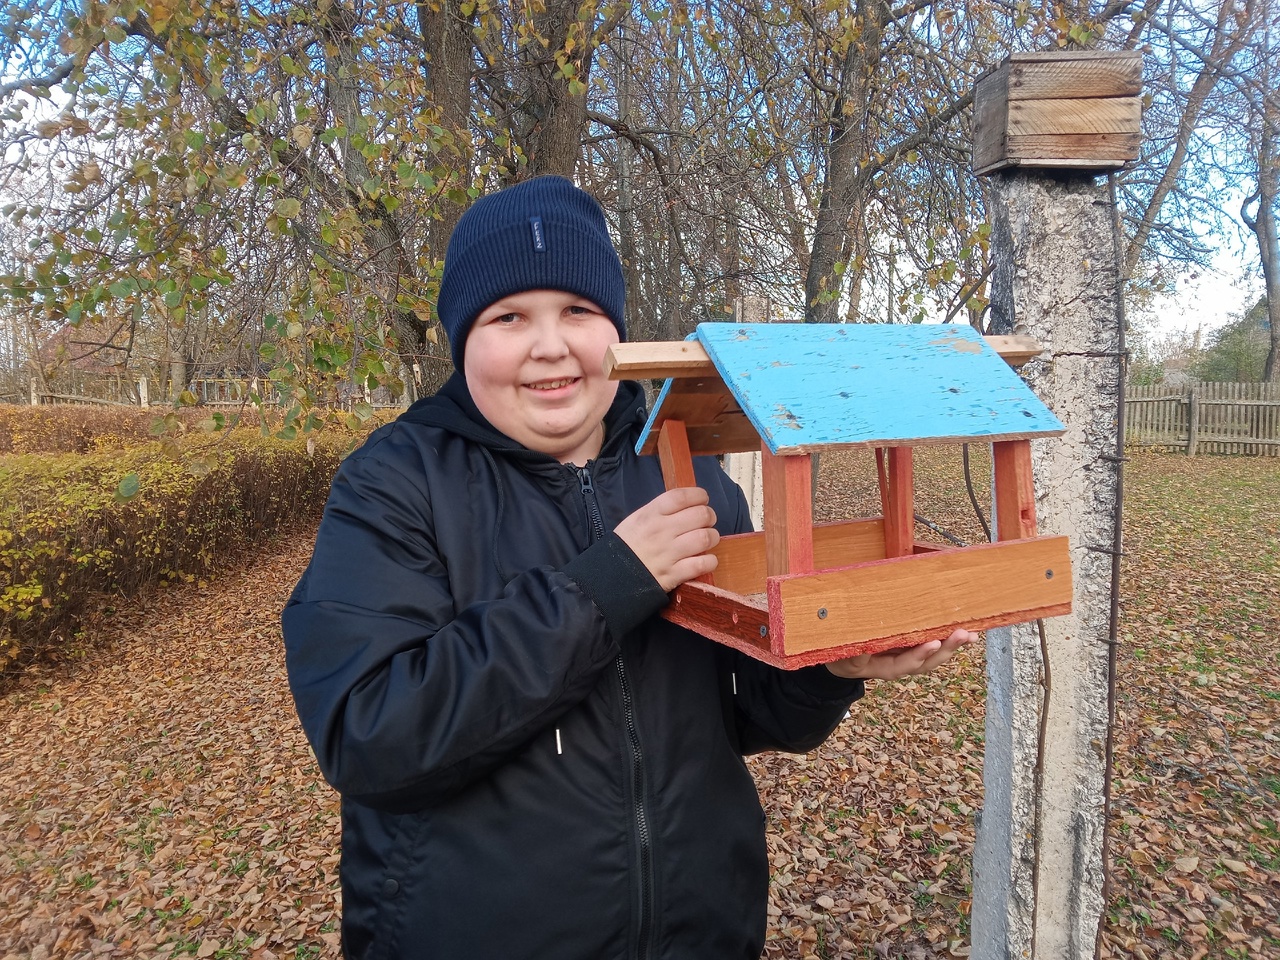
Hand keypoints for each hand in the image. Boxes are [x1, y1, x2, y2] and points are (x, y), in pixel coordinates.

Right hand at [614, 487, 718, 591]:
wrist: (611, 578)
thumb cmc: (627, 545)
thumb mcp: (637, 520)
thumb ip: (660, 511)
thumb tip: (688, 504)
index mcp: (650, 514)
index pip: (681, 496)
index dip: (698, 495)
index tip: (703, 499)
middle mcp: (661, 531)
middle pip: (700, 515)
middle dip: (709, 516)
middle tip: (707, 521)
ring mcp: (668, 553)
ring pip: (705, 538)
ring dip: (712, 538)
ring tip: (707, 540)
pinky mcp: (674, 575)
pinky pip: (703, 564)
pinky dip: (710, 561)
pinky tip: (705, 560)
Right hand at [824, 628, 976, 680]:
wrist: (841, 663)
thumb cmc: (842, 657)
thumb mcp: (843, 658)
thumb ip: (854, 655)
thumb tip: (865, 646)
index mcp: (886, 668)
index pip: (906, 663)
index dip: (919, 654)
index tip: (932, 642)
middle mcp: (902, 664)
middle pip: (928, 660)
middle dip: (946, 648)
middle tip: (962, 635)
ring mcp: (909, 655)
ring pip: (934, 653)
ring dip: (953, 644)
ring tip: (970, 634)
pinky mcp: (911, 646)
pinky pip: (932, 643)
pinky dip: (947, 637)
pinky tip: (962, 628)